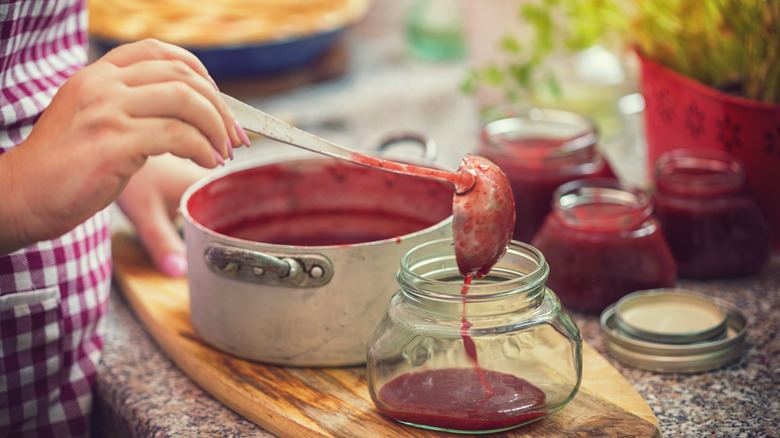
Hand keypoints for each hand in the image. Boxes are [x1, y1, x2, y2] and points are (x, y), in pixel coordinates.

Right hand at [0, 39, 245, 253]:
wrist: (23, 196)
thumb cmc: (64, 167)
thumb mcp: (94, 120)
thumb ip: (132, 108)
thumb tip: (188, 114)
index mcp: (98, 75)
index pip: (160, 52)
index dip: (201, 74)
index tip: (219, 102)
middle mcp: (103, 85)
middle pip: (183, 76)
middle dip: (219, 107)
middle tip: (234, 137)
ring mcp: (107, 111)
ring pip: (186, 100)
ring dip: (216, 128)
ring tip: (223, 153)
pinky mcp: (114, 143)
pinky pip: (178, 136)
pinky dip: (202, 149)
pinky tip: (206, 163)